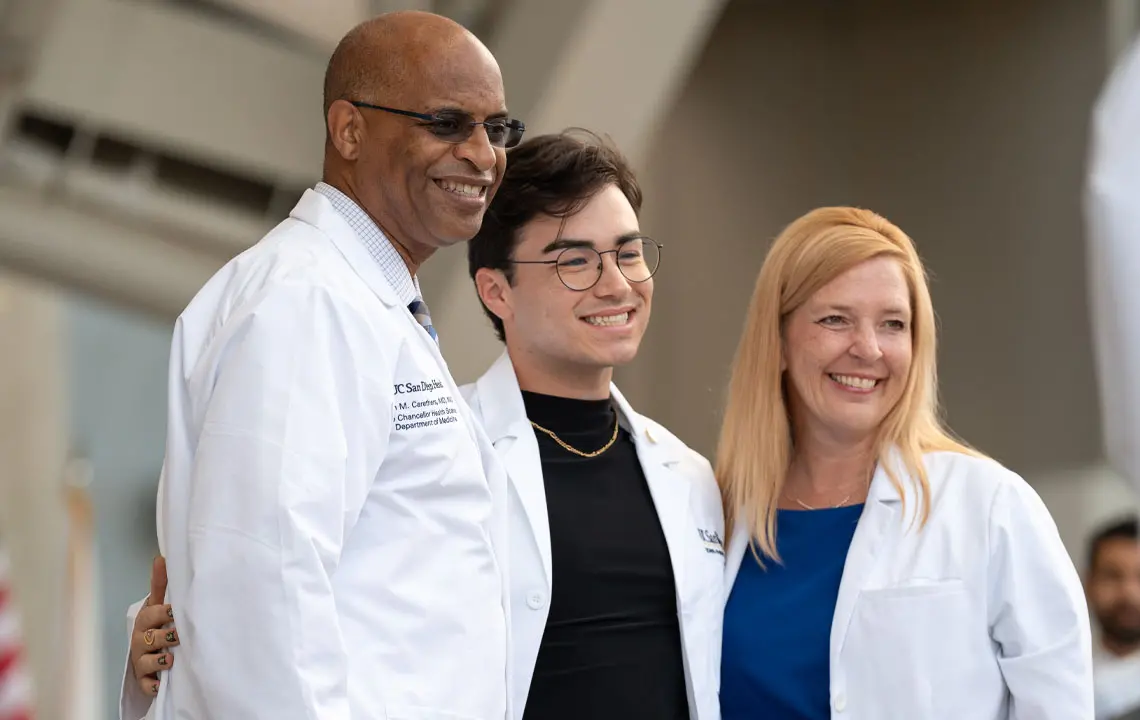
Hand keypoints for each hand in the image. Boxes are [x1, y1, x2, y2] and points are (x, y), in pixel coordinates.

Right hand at [129, 555, 178, 695]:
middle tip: (178, 635)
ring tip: (171, 660)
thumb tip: (161, 557)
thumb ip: (161, 584)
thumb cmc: (157, 624)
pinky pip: (147, 685)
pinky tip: (161, 684)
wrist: (150, 651)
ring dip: (159, 661)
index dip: (162, 613)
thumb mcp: (159, 604)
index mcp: (146, 621)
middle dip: (163, 637)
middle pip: (149, 638)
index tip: (174, 611)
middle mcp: (142, 641)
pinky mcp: (146, 679)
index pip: (151, 615)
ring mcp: (143, 661)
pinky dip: (153, 685)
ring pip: (147, 662)